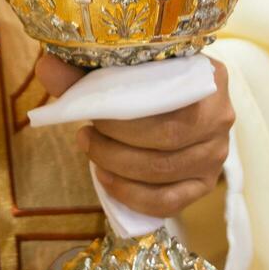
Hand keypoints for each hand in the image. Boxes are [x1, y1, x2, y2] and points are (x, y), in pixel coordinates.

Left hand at [35, 55, 234, 218]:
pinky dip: (133, 196)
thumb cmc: (144, 85)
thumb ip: (85, 72)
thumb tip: (46, 66)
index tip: (91, 112)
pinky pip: (170, 202)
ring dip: (119, 167)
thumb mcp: (118, 73)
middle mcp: (222, 115)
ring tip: (93, 154)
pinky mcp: (205, 184)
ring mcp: (217, 153)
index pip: (168, 98)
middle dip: (116, 143)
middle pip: (167, 138)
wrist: (173, 104)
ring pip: (165, 171)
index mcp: (207, 77)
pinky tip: (108, 181)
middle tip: (85, 136)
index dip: (125, 113)